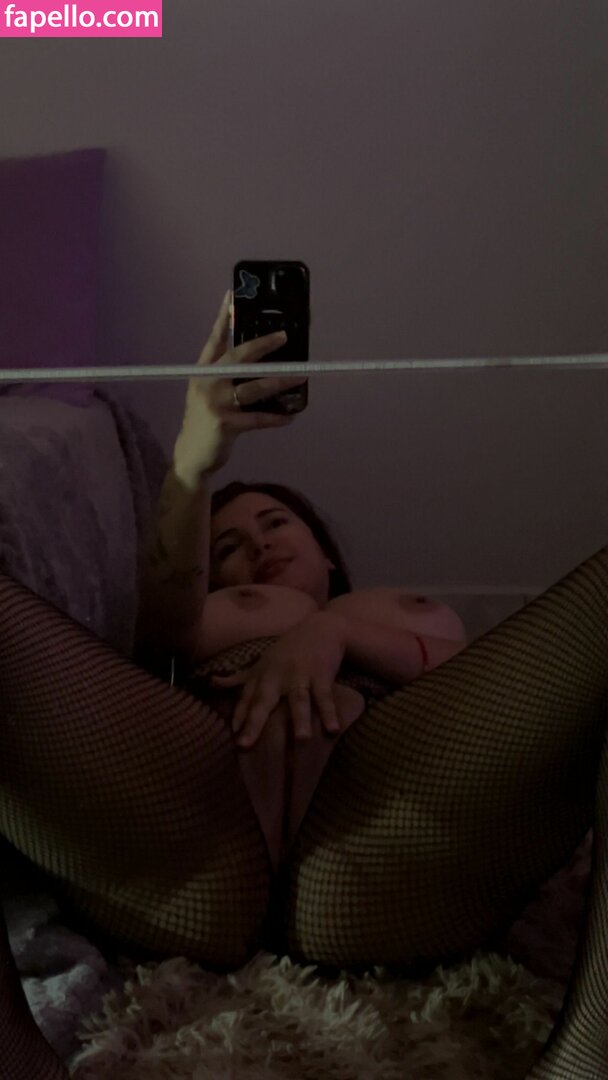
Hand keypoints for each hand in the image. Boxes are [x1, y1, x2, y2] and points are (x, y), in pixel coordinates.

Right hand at [173, 291, 307, 483]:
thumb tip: (256, 360)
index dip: (223, 317)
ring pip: (254, 387)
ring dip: (280, 382)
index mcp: (203, 372)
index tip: (232, 296)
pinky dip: (276, 417)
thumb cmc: (204, 421)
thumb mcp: (206, 392)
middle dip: (262, 345)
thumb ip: (222, 375)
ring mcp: (216, 403)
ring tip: (300, 377)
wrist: (191, 455)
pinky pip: (258, 418)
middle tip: (284, 336)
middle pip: (238, 357)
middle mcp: (208, 383)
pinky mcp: (226, 424)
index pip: (214, 339)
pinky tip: (291, 416)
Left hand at [210, 611, 347, 747]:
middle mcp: (277, 676)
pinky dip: (330, 713)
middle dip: (254, 722)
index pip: (246, 699)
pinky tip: (333, 730)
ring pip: (299, 700)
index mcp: (262, 675)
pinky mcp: (322, 675)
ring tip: (301, 740)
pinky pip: (325, 697)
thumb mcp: (262, 662)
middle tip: (245, 745)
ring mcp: (300, 675)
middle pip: (264, 701)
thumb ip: (239, 678)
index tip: (234, 738)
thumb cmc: (288, 649)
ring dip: (300, 719)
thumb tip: (213, 683)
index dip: (239, 717)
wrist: (320, 627)